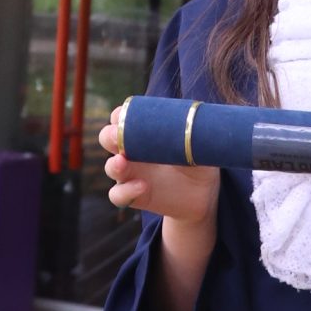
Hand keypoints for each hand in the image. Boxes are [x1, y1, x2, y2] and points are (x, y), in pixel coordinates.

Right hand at [98, 120, 220, 228]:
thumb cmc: (199, 162)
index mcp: (144, 134)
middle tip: (118, 137)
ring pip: (110, 167)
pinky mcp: (134, 196)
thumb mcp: (201, 146)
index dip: (119, 115)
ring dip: (114, 164)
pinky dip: (126, 191)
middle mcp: (132, 151)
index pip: (121, 118)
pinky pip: (118, 195)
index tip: (124, 114)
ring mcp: (131, 174)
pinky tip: (142, 187)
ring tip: (123, 162)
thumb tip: (202, 123)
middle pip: (107, 139)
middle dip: (109, 136)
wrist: (203, 194)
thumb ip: (197, 134)